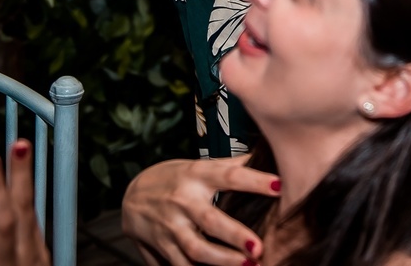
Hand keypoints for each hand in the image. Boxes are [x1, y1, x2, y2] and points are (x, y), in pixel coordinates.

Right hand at [121, 153, 279, 265]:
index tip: (280, 186)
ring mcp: (171, 226)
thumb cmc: (174, 178)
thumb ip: (232, 165)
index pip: (230, 176)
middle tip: (258, 248)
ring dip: (222, 261)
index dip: (255, 180)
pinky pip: (179, 264)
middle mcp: (183, 200)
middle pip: (210, 219)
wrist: (130, 194)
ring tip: (247, 265)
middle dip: (235, 235)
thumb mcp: (200, 165)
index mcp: (198, 175)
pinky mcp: (162, 246)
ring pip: (195, 248)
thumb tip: (266, 155)